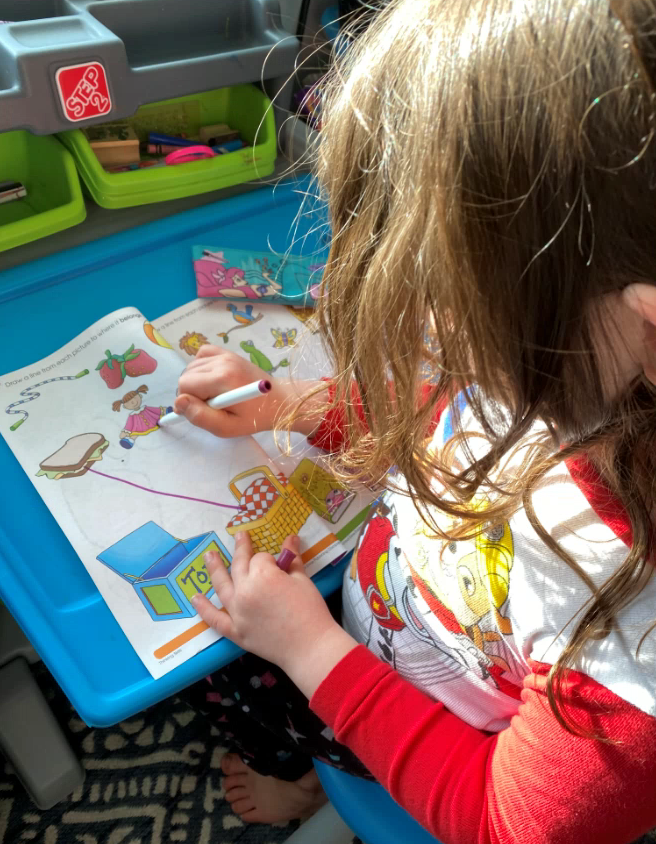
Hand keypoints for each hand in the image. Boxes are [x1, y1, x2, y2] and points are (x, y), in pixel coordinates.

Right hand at [175, 344, 327, 437]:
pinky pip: (201, 354)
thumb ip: (200, 416)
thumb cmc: (253, 418)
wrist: (279, 401)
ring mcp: (225, 354)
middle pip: (186, 375)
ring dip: (196, 382)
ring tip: (215, 394)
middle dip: (191, 392)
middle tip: (211, 405)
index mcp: (222, 378)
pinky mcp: (227, 352)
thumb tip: (179, 402)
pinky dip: (201, 367)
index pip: (184, 385)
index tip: (201, 411)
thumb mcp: (226, 427)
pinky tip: (212, 379)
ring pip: (191, 366)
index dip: (187, 402)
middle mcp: (222, 361)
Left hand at [192, 531, 356, 697]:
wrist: (310, 647)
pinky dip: (204, 609)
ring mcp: (236, 612)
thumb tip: (291, 538)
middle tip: (239, 536)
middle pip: (239, 564)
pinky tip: (196, 598)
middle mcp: (244, 590)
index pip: (262, 558)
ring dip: (214, 569)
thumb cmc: (310, 611)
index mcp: (262, 575)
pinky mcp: (235, 631)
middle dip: (240, 549)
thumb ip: (292, 558)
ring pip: (221, 586)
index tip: (281, 564)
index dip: (272, 559)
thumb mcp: (303, 580)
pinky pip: (215, 619)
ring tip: (208, 556)